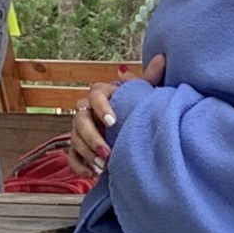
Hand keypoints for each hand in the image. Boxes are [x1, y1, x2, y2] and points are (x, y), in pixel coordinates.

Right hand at [64, 54, 165, 177]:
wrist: (128, 129)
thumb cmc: (134, 110)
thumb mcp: (143, 95)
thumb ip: (150, 79)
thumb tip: (162, 58)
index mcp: (100, 95)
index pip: (94, 95)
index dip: (102, 107)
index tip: (113, 122)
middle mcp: (86, 111)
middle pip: (79, 121)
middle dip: (92, 138)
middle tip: (107, 153)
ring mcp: (79, 130)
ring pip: (75, 140)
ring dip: (88, 154)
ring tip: (104, 167)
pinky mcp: (77, 149)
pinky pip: (71, 158)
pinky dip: (80, 167)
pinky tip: (93, 174)